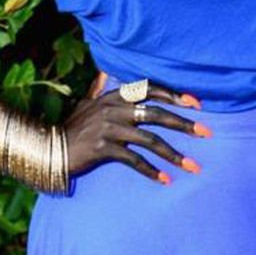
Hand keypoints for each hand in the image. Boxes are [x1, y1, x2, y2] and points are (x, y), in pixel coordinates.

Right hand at [62, 80, 210, 182]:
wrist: (48, 148)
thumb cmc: (71, 126)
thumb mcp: (85, 103)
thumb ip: (98, 88)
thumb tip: (105, 74)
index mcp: (113, 96)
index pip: (149, 89)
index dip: (173, 94)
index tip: (196, 103)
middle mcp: (113, 109)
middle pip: (156, 114)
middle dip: (183, 124)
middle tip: (207, 132)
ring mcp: (109, 129)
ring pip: (149, 139)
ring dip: (174, 154)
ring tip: (193, 166)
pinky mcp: (103, 149)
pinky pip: (133, 160)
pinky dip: (151, 171)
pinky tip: (166, 180)